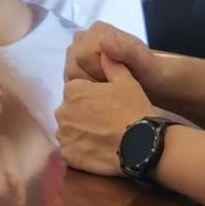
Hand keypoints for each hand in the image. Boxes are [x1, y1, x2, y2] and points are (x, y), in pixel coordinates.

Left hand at [56, 60, 156, 176]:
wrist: (142, 144)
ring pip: (69, 132)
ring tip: (102, 140)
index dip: (90, 101)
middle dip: (83, 117)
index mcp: (73, 90)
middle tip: (104, 125)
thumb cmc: (134, 110)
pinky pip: (72, 152)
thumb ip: (111, 64)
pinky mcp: (69, 156)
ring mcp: (64, 135)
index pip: (76, 94)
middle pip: (70, 113)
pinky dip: (82, 152)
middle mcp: (62, 111)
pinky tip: (98, 152)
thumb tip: (103, 49)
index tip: (105, 108)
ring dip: (81, 135)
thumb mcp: (126, 81)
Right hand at [62, 21, 159, 90]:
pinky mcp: (76, 65)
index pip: (82, 55)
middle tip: (113, 87)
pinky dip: (84, 91)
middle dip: (93, 81)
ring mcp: (78, 51)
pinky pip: (70, 81)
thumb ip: (126, 51)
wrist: (152, 81)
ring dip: (88, 87)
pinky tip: (101, 93)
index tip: (116, 80)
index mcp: (98, 30)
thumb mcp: (144, 63)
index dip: (97, 73)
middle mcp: (84, 37)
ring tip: (108, 91)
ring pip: (70, 75)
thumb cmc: (150, 72)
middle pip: (73, 65)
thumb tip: (103, 41)